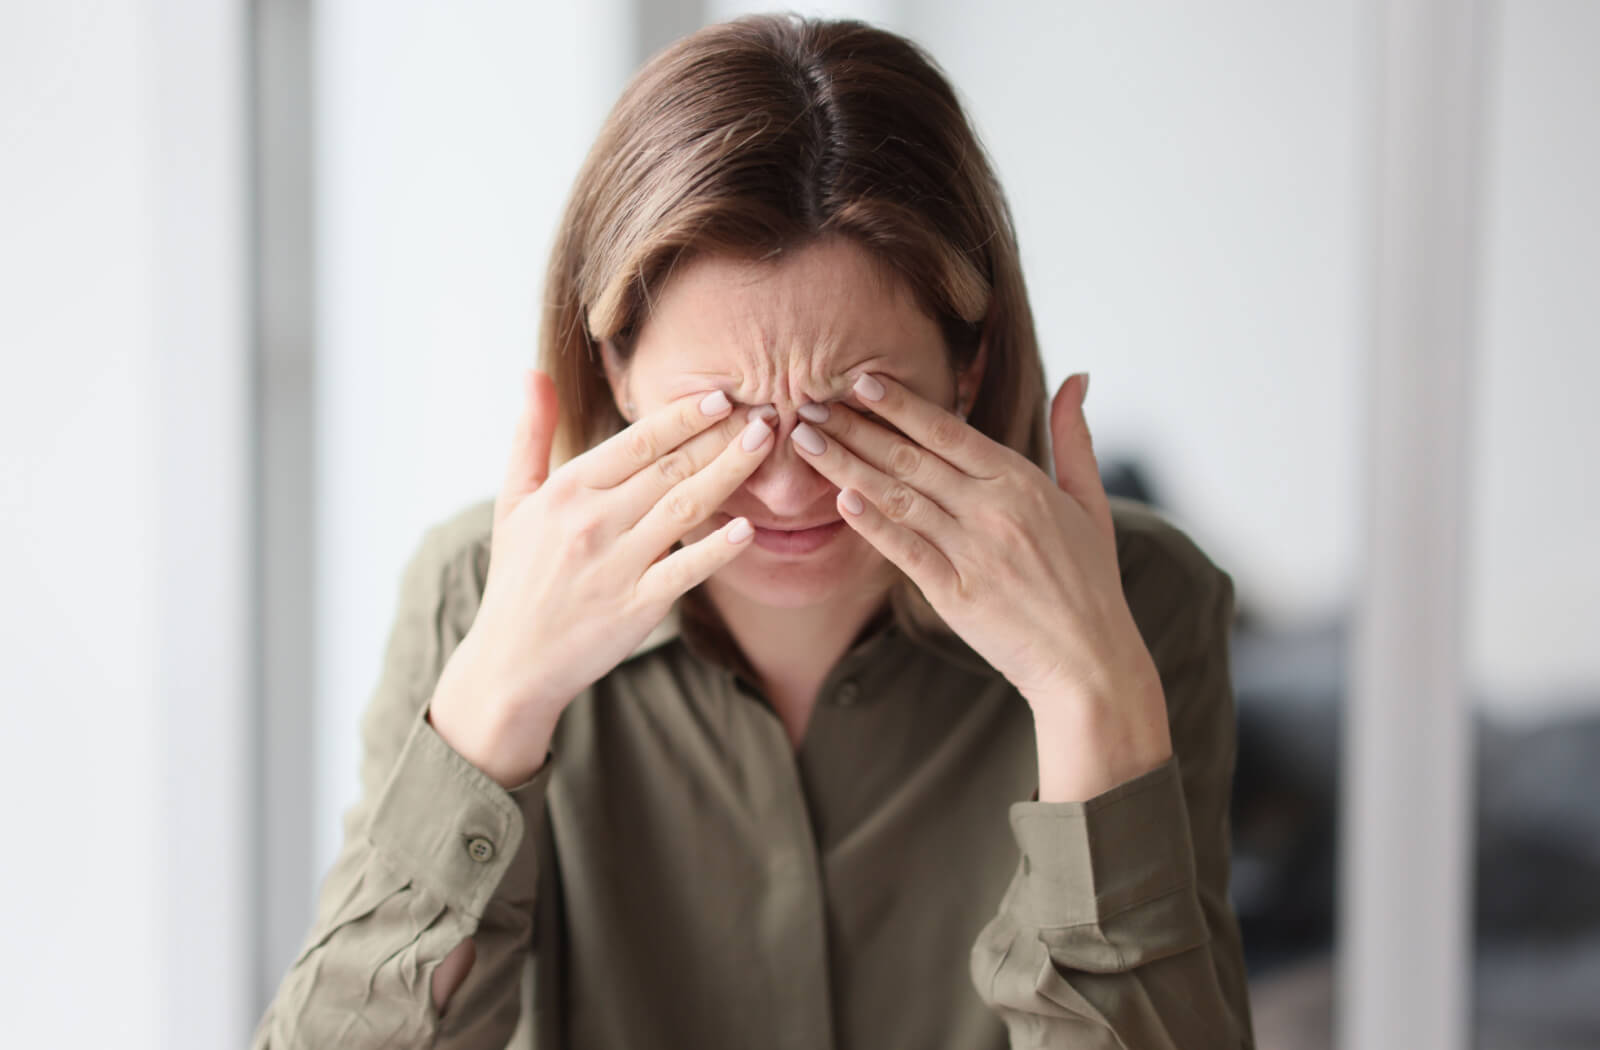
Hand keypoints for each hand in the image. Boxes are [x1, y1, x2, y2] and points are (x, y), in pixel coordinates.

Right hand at [428, 369, 775, 786]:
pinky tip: (748, 529)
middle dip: (720, 437)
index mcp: (566, 490)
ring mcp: (616, 565)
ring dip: (728, 474)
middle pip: (669, 468)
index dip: (681, 417)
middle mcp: (592, 522)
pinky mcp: (636, 607)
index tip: (721, 395)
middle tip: (765, 411)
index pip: (635, 443)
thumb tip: (533, 373)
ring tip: (764, 447)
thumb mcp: (513, 500)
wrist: (511, 661)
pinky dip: (715, 551)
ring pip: (684, 509)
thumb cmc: (519, 576)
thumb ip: (530, 434)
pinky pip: (683, 572)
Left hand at [789, 371, 1171, 799]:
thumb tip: (1077, 376)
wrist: (1089, 660)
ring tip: (805, 443)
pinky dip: (874, 525)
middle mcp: (993, 509)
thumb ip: (1074, 437)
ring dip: (847, 467)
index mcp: (1021, 480)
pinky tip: (841, 502)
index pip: (948, 430)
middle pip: (911, 458)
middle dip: (855, 428)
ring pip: (899, 498)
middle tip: (809, 404)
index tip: (859, 381)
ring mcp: (972, 551)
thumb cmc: (1089, 581)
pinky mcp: (955, 594)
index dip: (900, 405)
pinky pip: (906, 551)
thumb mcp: (1091, 501)